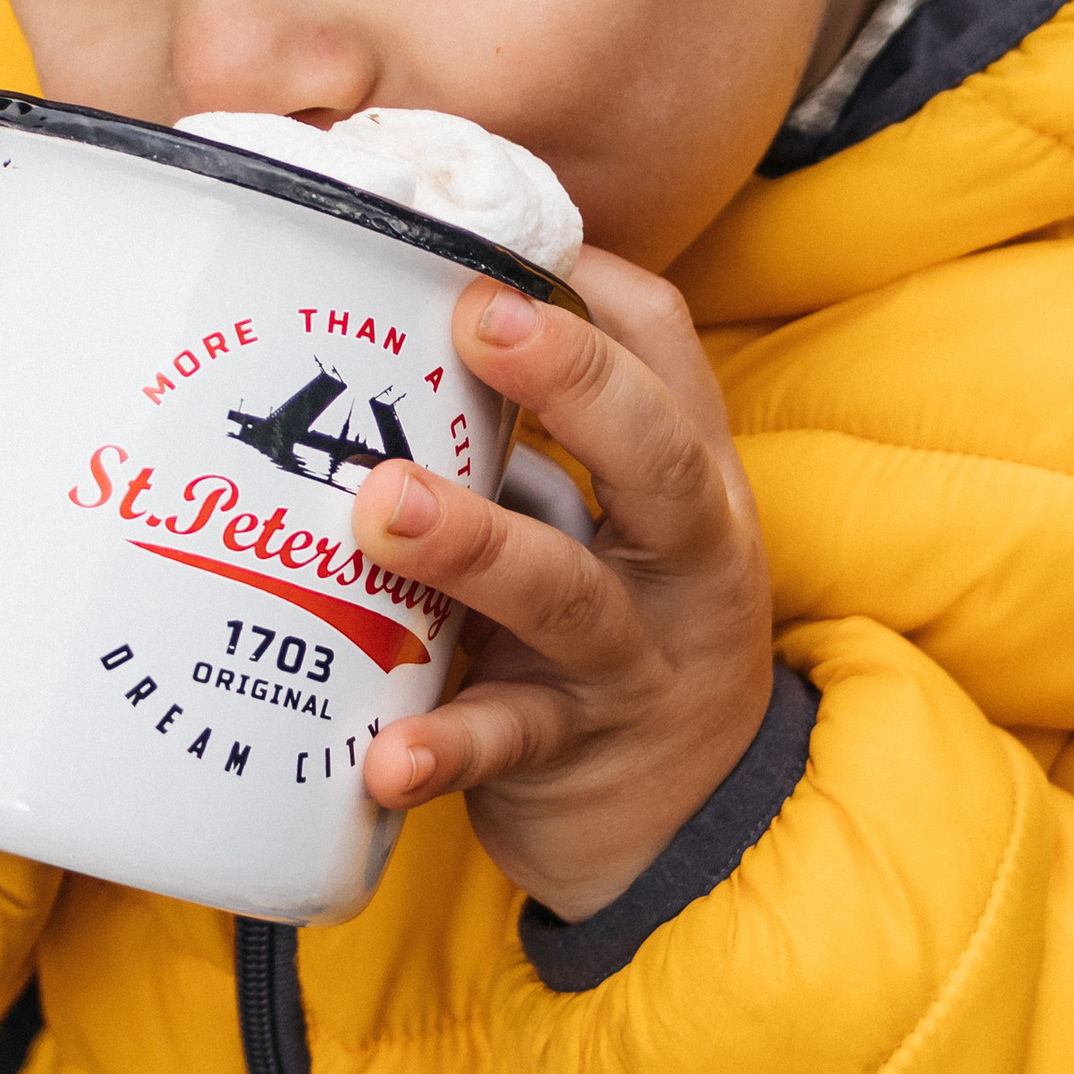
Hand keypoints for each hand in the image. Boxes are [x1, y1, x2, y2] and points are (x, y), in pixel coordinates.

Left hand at [349, 252, 776, 921]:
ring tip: (384, 509)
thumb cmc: (620, 636)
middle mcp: (686, 559)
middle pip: (657, 453)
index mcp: (690, 480)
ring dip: (476, 546)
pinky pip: (511, 746)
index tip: (496, 245)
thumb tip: (407, 306)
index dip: (591, 293)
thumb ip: (544, 441)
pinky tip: (384, 755)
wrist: (690, 829)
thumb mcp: (618, 528)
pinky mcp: (576, 755)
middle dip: (572, 378)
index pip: (667, 353)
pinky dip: (447, 749)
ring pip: (569, 595)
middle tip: (474, 318)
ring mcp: (635, 660)